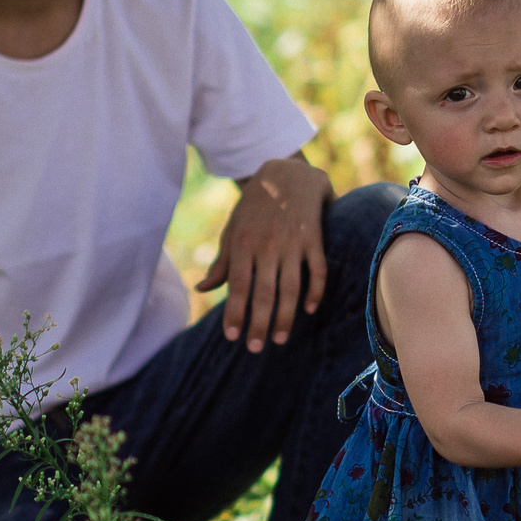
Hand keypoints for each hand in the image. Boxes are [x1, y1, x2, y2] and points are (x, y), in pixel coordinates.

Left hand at [196, 156, 332, 351]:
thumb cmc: (255, 205)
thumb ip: (222, 261)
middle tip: (255, 348)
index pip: (237, 286)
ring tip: (281, 339)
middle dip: (259, 323)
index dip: (234, 312)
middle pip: (263, 293)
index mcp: (243, 243)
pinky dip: (315, 291)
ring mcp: (292, 242)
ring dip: (286, 316)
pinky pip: (317, 270)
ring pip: (290, 288)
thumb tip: (203, 289)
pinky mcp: (314, 238)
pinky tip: (310, 310)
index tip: (231, 337)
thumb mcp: (233, 228)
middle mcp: (267, 245)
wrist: (287, 172)